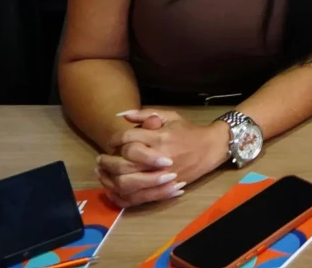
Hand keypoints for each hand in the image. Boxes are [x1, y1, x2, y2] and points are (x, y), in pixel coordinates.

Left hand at [95, 109, 228, 206]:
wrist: (211, 149)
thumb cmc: (188, 131)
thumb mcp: (170, 116)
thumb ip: (146, 114)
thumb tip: (123, 115)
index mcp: (160, 138)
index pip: (128, 139)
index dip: (115, 140)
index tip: (111, 141)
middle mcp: (159, 158)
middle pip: (124, 163)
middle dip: (107, 161)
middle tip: (100, 159)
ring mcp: (161, 177)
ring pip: (127, 183)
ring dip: (110, 179)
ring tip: (102, 173)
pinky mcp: (163, 190)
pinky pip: (137, 198)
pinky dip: (121, 197)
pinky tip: (112, 190)